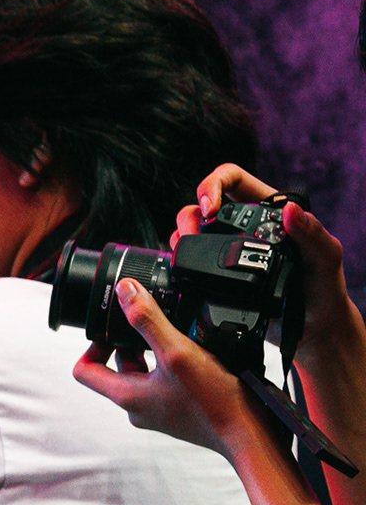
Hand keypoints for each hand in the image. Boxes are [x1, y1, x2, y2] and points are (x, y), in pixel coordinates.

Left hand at [71, 277, 259, 454]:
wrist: (248, 431)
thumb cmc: (214, 401)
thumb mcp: (177, 351)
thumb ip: (148, 320)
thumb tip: (125, 291)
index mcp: (125, 396)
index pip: (84, 370)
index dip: (93, 345)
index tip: (112, 328)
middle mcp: (137, 407)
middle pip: (117, 367)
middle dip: (129, 342)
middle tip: (149, 323)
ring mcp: (157, 410)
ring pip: (144, 372)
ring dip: (154, 350)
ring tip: (174, 333)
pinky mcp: (178, 409)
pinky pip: (165, 380)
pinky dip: (173, 362)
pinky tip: (195, 351)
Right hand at [176, 165, 356, 342]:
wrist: (310, 326)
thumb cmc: (323, 288)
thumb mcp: (326, 257)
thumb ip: (313, 232)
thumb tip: (291, 210)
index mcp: (267, 211)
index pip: (231, 179)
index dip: (212, 185)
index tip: (209, 209)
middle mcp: (242, 227)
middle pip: (200, 205)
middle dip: (189, 218)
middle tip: (191, 236)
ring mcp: (224, 250)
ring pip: (188, 231)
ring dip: (180, 239)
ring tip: (185, 256)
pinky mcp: (213, 275)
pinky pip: (187, 261)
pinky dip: (178, 262)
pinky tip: (183, 274)